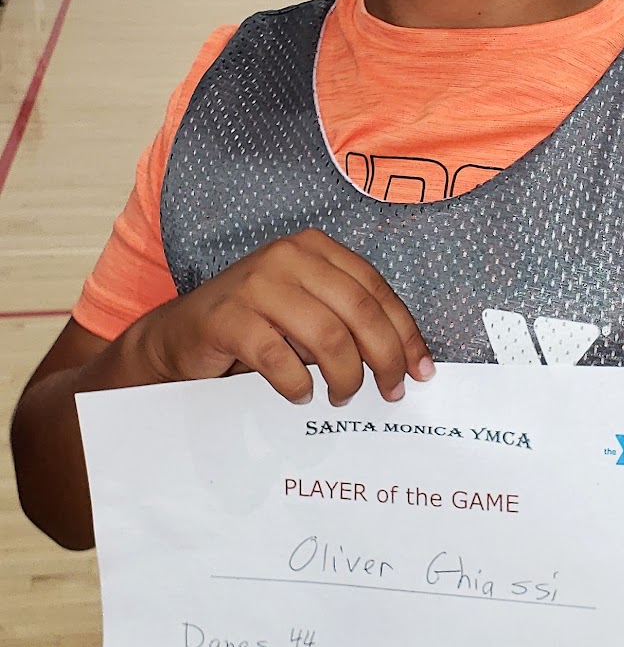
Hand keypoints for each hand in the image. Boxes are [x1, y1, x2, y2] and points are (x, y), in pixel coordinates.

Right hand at [129, 230, 432, 405]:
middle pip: (359, 313)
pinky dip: (298, 385)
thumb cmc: (255, 327)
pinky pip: (280, 359)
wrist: (178, 337)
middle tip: (389, 393)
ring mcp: (256, 284)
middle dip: (384, 359)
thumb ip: (348, 322)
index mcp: (315, 248)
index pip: (376, 290)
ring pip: (327, 337)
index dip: (405, 334)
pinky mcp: (229, 318)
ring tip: (340, 398)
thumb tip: (406, 362)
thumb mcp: (307, 312)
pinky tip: (300, 396)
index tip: (421, 372)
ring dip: (344, 377)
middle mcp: (288, 256)